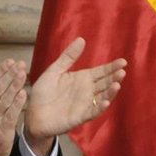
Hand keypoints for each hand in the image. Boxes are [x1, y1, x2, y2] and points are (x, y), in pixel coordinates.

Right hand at [0, 59, 26, 155]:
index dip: (0, 71)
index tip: (10, 62)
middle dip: (9, 75)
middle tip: (20, 64)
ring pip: (4, 99)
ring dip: (14, 85)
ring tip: (23, 73)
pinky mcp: (1, 132)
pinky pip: (10, 115)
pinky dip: (16, 104)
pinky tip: (23, 94)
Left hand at [25, 37, 126, 154]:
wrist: (33, 114)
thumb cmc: (43, 93)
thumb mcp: (54, 71)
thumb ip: (68, 57)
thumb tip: (81, 39)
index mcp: (82, 78)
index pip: (101, 71)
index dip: (111, 67)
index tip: (123, 61)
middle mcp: (87, 91)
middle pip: (105, 83)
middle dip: (114, 77)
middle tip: (122, 71)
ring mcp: (85, 104)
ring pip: (102, 97)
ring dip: (111, 92)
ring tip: (117, 84)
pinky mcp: (80, 116)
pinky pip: (92, 112)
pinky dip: (100, 107)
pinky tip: (106, 102)